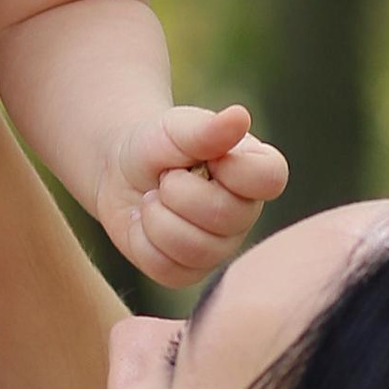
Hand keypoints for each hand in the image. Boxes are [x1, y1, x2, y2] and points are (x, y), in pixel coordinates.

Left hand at [101, 104, 288, 288]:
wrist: (119, 170)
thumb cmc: (157, 144)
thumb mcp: (177, 129)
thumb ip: (207, 130)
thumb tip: (240, 117)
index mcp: (256, 173)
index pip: (269, 179)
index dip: (230, 169)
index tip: (204, 157)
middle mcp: (245, 214)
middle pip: (224, 217)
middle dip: (177, 191)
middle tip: (166, 177)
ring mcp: (219, 248)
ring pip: (194, 249)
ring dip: (157, 217)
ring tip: (155, 199)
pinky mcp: (188, 272)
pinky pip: (167, 268)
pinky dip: (143, 241)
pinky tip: (145, 223)